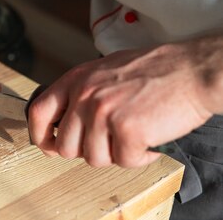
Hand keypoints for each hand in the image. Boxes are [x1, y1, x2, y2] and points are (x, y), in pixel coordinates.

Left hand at [28, 37, 222, 167]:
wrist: (191, 70)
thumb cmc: (153, 70)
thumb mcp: (103, 71)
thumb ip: (81, 93)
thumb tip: (65, 122)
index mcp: (76, 79)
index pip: (39, 113)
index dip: (40, 136)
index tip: (50, 146)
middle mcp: (85, 95)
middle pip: (66, 146)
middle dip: (87, 151)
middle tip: (109, 141)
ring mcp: (104, 113)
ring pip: (94, 158)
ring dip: (116, 154)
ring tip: (133, 135)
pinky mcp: (127, 130)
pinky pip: (124, 161)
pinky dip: (140, 157)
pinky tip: (149, 139)